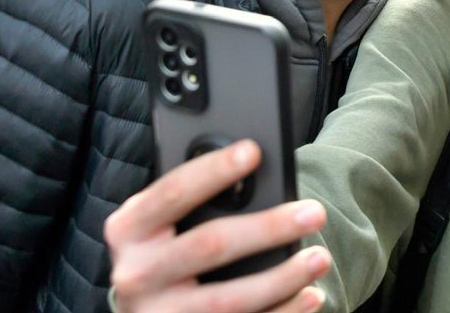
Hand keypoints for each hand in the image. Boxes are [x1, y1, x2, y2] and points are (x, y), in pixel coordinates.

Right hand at [105, 139, 331, 312]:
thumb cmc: (167, 248)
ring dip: (282, 278)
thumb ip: (194, 199)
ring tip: (320, 258)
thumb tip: (253, 167)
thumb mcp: (164, 221)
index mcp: (129, 228)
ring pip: (228, 299)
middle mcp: (135, 273)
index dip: (213, 171)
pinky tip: (310, 295)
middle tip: (314, 213)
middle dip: (268, 227)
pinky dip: (281, 312)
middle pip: (210, 245)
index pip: (173, 192)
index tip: (253, 152)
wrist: (144, 309)